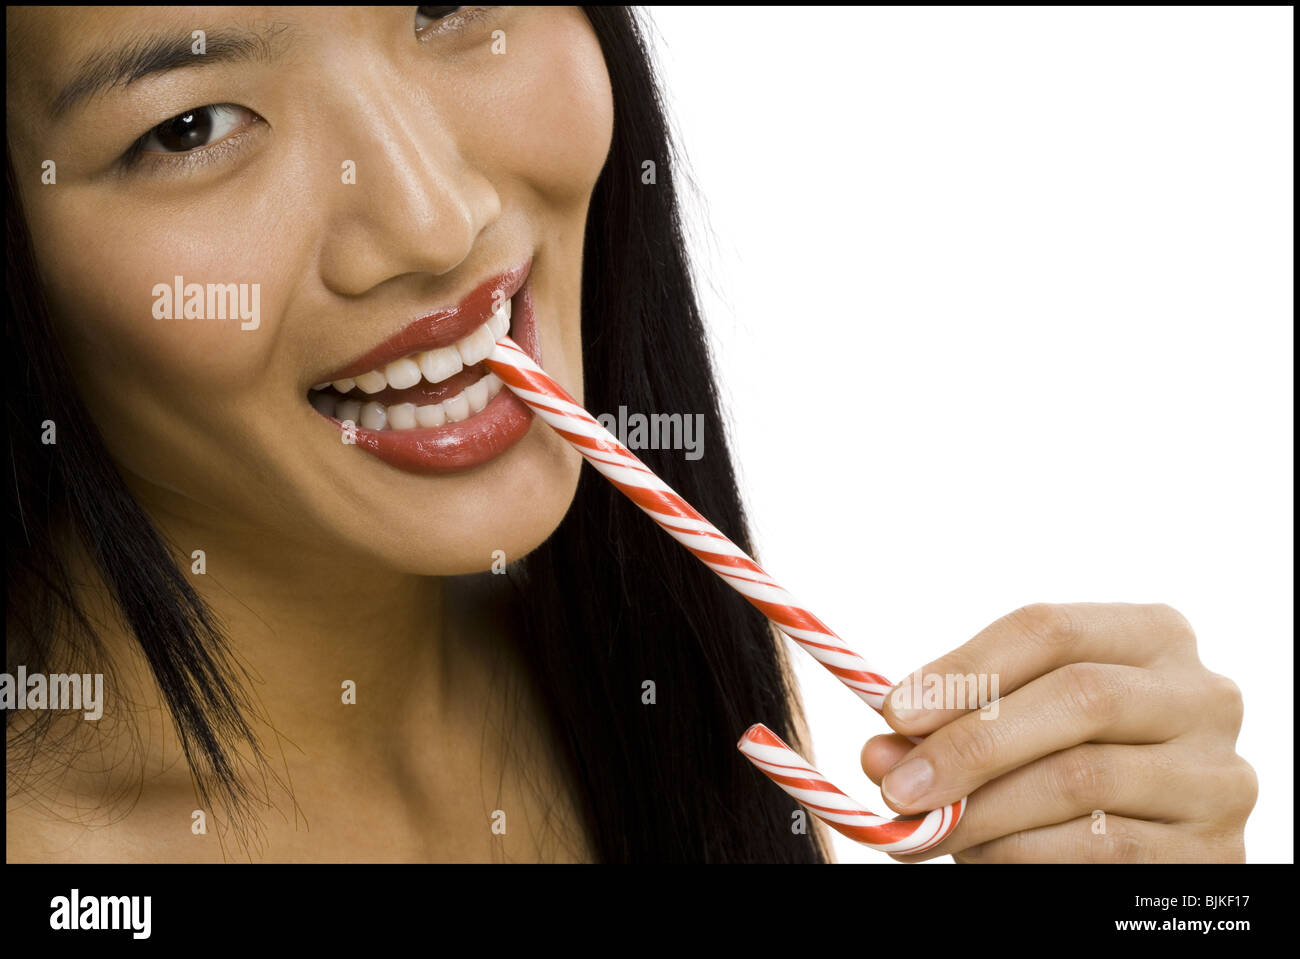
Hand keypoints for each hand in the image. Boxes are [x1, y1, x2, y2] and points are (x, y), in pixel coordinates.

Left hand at [860, 603, 1256, 861]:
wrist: (1140, 841)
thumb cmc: (1066, 757)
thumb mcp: (1017, 719)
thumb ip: (953, 724)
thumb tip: (880, 752)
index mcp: (1152, 634)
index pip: (1049, 629)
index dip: (966, 669)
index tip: (894, 713)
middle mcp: (1202, 695)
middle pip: (1078, 697)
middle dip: (971, 743)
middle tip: (897, 784)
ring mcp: (1218, 775)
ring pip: (1084, 778)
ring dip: (986, 809)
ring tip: (929, 827)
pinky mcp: (1214, 852)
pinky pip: (1102, 846)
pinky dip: (1022, 852)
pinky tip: (982, 853)